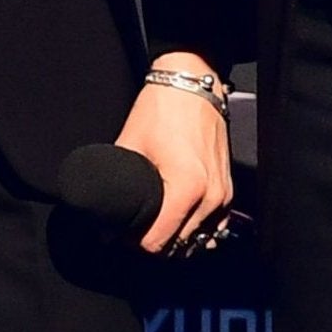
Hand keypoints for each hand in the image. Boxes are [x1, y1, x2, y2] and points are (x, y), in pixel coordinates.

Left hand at [115, 53, 233, 255]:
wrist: (192, 85)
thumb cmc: (162, 109)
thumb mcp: (131, 143)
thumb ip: (118, 179)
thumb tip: (103, 207)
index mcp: (187, 187)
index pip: (159, 241)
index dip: (134, 243)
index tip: (119, 235)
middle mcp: (211, 197)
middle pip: (179, 246)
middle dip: (152, 243)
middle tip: (130, 231)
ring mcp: (224, 196)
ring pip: (199, 241)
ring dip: (175, 241)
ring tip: (151, 228)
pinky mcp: (228, 191)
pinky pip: (214, 228)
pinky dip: (195, 232)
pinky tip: (175, 225)